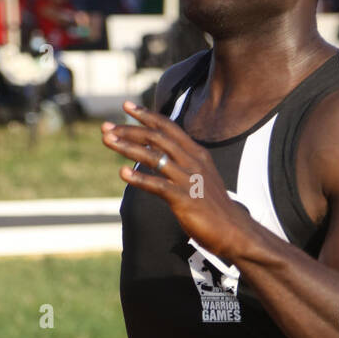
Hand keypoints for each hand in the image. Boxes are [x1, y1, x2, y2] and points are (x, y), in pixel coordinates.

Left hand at [101, 102, 253, 262]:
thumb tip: (157, 154)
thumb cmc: (212, 206)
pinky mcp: (185, 199)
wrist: (232, 231)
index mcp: (196, 153)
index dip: (146, 115)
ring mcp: (189, 180)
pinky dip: (140, 178)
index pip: (168, 127)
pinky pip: (159, 186)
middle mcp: (192, 162)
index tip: (126, 106)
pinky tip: (123, 173)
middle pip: (157, 138)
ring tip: (108, 141)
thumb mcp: (199, 176)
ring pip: (154, 157)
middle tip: (106, 127)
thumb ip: (181, 162)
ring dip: (128, 147)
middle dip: (129, 130)